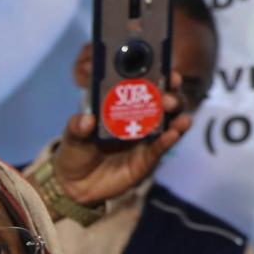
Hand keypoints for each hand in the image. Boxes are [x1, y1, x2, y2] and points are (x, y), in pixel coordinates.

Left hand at [52, 83, 191, 207]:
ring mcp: (146, 137)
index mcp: (121, 103)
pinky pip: (162, 146)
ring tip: (180, 118)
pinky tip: (173, 134)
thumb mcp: (72, 136)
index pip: (143, 83)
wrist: (77, 184)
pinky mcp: (148, 157)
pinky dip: (170, 140)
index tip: (163, 68)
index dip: (156, 74)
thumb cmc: (76, 150)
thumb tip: (85, 120)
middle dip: (171, 95)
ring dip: (177, 117)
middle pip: (163, 100)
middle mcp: (139, 116)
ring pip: (170, 122)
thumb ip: (77, 127)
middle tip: (168, 98)